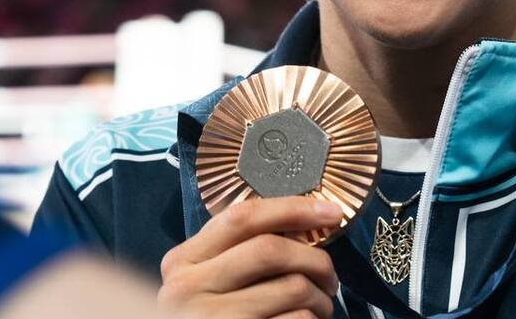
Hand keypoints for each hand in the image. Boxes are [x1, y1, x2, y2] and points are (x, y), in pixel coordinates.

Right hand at [158, 196, 342, 318]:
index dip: (294, 209)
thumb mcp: (210, 280)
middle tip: (330, 277)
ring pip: (292, 287)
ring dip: (320, 298)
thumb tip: (306, 222)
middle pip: (271, 250)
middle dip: (315, 259)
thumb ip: (241, 250)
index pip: (243, 217)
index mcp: (183, 261)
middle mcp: (187, 289)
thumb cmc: (214, 316)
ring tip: (319, 307)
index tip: (332, 212)